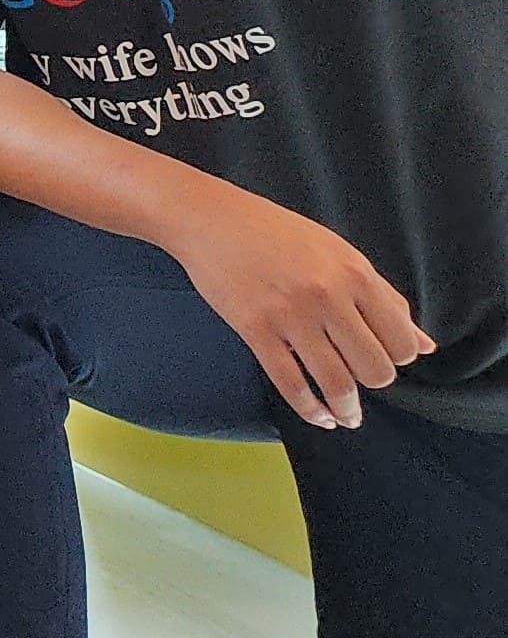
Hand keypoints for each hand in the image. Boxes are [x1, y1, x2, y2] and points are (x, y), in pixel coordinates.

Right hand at [163, 179, 431, 427]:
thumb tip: (425, 345)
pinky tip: (317, 416)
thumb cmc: (279, 234)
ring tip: (346, 417)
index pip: (400, 342)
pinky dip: (309, 409)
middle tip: (360, 382)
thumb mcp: (341, 255)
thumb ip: (385, 299)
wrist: (212, 220)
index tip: (382, 358)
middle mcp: (328, 296)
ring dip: (346, 410)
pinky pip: (289, 383)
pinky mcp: (254, 329)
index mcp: (355, 275)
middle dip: (371, 385)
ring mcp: (289, 314)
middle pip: (373, 369)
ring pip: (335, 382)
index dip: (396, 359)